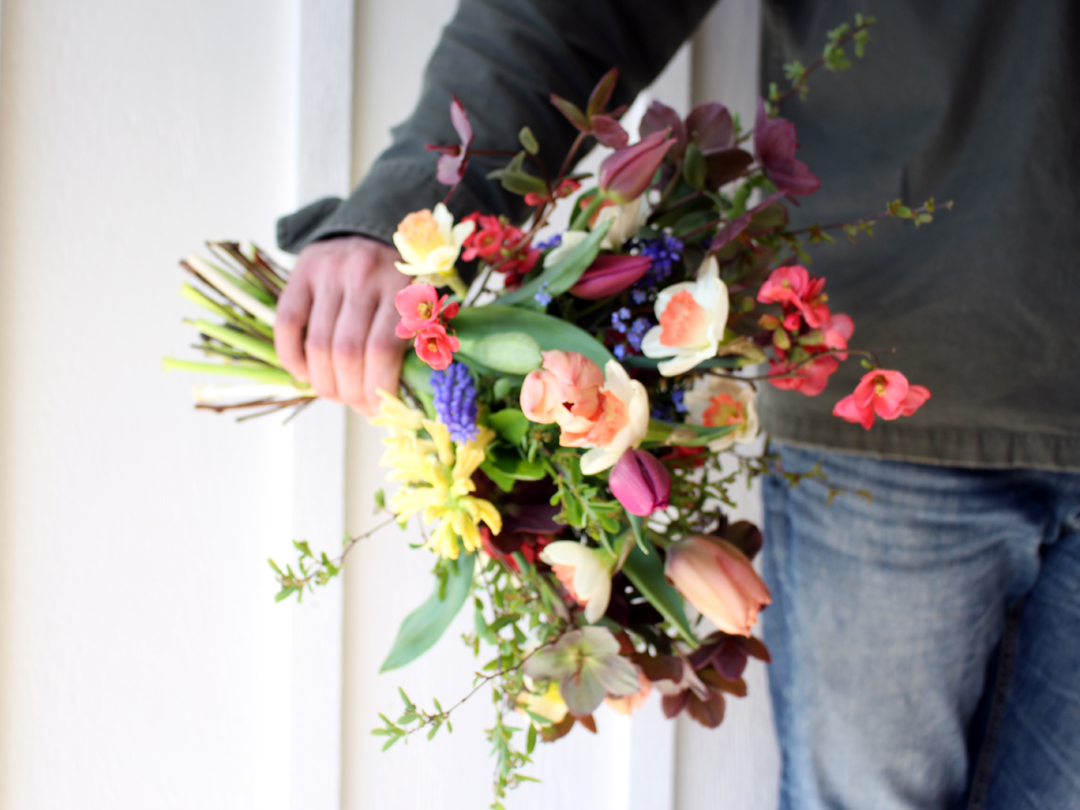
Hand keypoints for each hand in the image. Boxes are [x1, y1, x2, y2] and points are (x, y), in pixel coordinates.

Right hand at [275, 235, 409, 415]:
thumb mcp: (420, 303)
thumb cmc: (401, 281)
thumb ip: (414, 343)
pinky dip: (292, 358)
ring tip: (334, 393)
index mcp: (402, 287)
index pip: (382, 351)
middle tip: (355, 404)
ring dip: (323, 383)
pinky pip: (288, 323)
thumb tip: (398, 402)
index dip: (376, 389)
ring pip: (318, 345)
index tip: (378, 409)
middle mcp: (364, 276)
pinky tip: (306, 374)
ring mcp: (330, 271)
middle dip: (349, 392)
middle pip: (347, 352)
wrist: (374, 228)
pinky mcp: (303, 270)